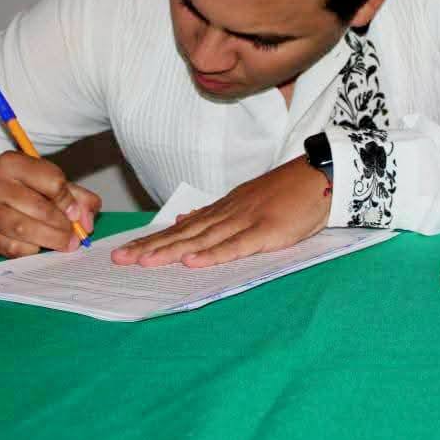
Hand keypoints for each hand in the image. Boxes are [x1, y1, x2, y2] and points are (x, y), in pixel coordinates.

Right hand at [0, 151, 100, 257]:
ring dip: (51, 240)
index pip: (52, 181)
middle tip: (75, 238)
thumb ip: (74, 196)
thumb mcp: (43, 181)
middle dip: (63, 227)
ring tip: (64, 244)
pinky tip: (38, 246)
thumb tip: (88, 221)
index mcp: (12, 163)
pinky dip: (32, 250)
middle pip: (40, 208)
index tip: (75, 214)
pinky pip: (13, 248)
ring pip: (25, 230)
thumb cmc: (16, 190)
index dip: (69, 201)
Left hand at [112, 155, 331, 267]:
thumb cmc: (286, 194)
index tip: (124, 252)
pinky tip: (191, 262)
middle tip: (119, 260)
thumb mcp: (245, 202)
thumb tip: (183, 220)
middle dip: (150, 248)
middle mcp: (227, 215)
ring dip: (171, 252)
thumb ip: (214, 214)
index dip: (152, 240)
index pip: (180, 228)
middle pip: (183, 234)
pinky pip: (236, 246)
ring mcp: (246, 222)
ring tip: (144, 263)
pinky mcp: (266, 232)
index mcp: (221, 210)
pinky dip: (212, 255)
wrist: (320, 177)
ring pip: (202, 240)